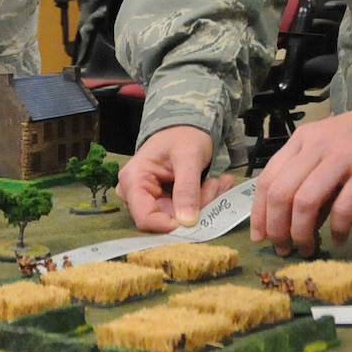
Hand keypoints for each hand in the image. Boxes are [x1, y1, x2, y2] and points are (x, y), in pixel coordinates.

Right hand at [117, 125, 240, 231]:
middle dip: (195, 207)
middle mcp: (136, 193)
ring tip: (218, 181)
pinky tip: (216, 184)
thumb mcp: (188, 156)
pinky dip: (203, 200)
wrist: (186, 126)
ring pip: (178, 217)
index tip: (196, 218)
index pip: (145, 218)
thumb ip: (187, 188)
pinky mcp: (164, 200)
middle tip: (215, 185)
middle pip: (165, 218)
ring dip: (203, 202)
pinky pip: (185, 211)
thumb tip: (187, 222)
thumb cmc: (183, 134)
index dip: (170, 225)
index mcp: (133, 180)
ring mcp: (150, 198)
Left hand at [250, 101, 351, 254]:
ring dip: (302, 232)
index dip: (259, 213)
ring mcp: (343, 156)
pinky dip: (337, 228)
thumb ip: (308, 182)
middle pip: (282, 193)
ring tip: (308, 248)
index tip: (260, 238)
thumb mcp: (325, 151)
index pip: (267, 179)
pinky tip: (339, 239)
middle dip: (277, 228)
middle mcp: (317, 145)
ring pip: (306, 201)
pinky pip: (344, 206)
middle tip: (284, 249)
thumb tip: (293, 225)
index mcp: (301, 140)